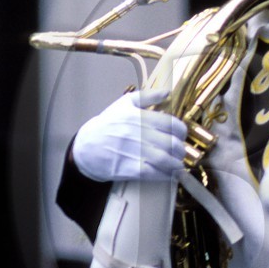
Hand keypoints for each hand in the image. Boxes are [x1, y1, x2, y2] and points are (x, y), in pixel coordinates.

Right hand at [73, 89, 187, 182]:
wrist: (86, 146)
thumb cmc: (107, 124)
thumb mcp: (124, 104)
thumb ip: (148, 96)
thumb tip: (167, 92)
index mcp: (140, 117)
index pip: (171, 124)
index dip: (182, 132)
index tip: (181, 136)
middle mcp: (139, 134)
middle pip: (172, 144)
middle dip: (181, 150)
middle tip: (180, 152)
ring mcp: (135, 152)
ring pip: (165, 160)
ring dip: (176, 164)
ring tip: (177, 164)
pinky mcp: (130, 169)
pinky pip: (154, 173)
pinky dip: (165, 175)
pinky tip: (168, 174)